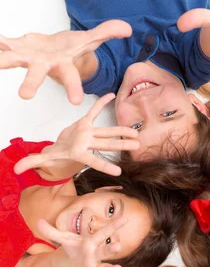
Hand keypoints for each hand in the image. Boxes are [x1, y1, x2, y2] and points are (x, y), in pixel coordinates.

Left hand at [0, 20, 131, 103]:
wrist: (54, 52)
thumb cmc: (71, 49)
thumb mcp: (90, 40)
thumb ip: (107, 32)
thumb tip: (128, 28)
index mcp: (63, 65)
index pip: (71, 77)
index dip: (73, 88)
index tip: (75, 102)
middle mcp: (44, 65)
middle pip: (37, 75)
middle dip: (31, 84)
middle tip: (24, 96)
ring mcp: (27, 58)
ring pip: (12, 61)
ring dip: (2, 61)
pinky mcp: (16, 48)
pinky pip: (3, 45)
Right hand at [14, 94, 138, 176]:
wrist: (63, 148)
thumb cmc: (58, 154)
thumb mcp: (46, 158)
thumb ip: (33, 162)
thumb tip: (16, 170)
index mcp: (79, 152)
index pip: (93, 161)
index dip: (105, 166)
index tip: (119, 172)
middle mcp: (87, 143)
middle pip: (106, 144)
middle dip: (121, 145)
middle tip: (137, 146)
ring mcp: (89, 133)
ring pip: (107, 131)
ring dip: (121, 131)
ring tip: (136, 133)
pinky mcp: (87, 122)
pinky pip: (94, 111)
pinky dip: (101, 103)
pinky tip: (112, 95)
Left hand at [36, 217, 127, 266]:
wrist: (73, 263)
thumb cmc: (74, 248)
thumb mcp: (63, 239)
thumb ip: (52, 231)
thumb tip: (38, 221)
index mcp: (91, 242)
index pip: (103, 233)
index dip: (113, 225)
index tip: (125, 218)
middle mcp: (95, 254)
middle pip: (104, 251)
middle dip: (111, 249)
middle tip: (118, 246)